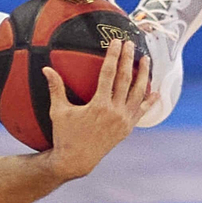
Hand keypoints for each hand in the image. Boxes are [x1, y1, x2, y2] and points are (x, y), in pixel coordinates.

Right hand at [43, 39, 156, 180]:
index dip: (113, 56)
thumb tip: (46, 68)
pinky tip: (155, 92)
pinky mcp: (127, 128)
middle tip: (131, 44)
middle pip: (125, 80)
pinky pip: (141, 111)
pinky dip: (149, 101)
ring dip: (143, 75)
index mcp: (99, 105)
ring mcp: (123, 120)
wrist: (77, 161)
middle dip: (129, 59)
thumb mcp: (58, 111)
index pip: (109, 74)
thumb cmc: (65, 135)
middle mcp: (115, 112)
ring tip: (146, 60)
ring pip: (138, 93)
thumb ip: (55, 88)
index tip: (117, 42)